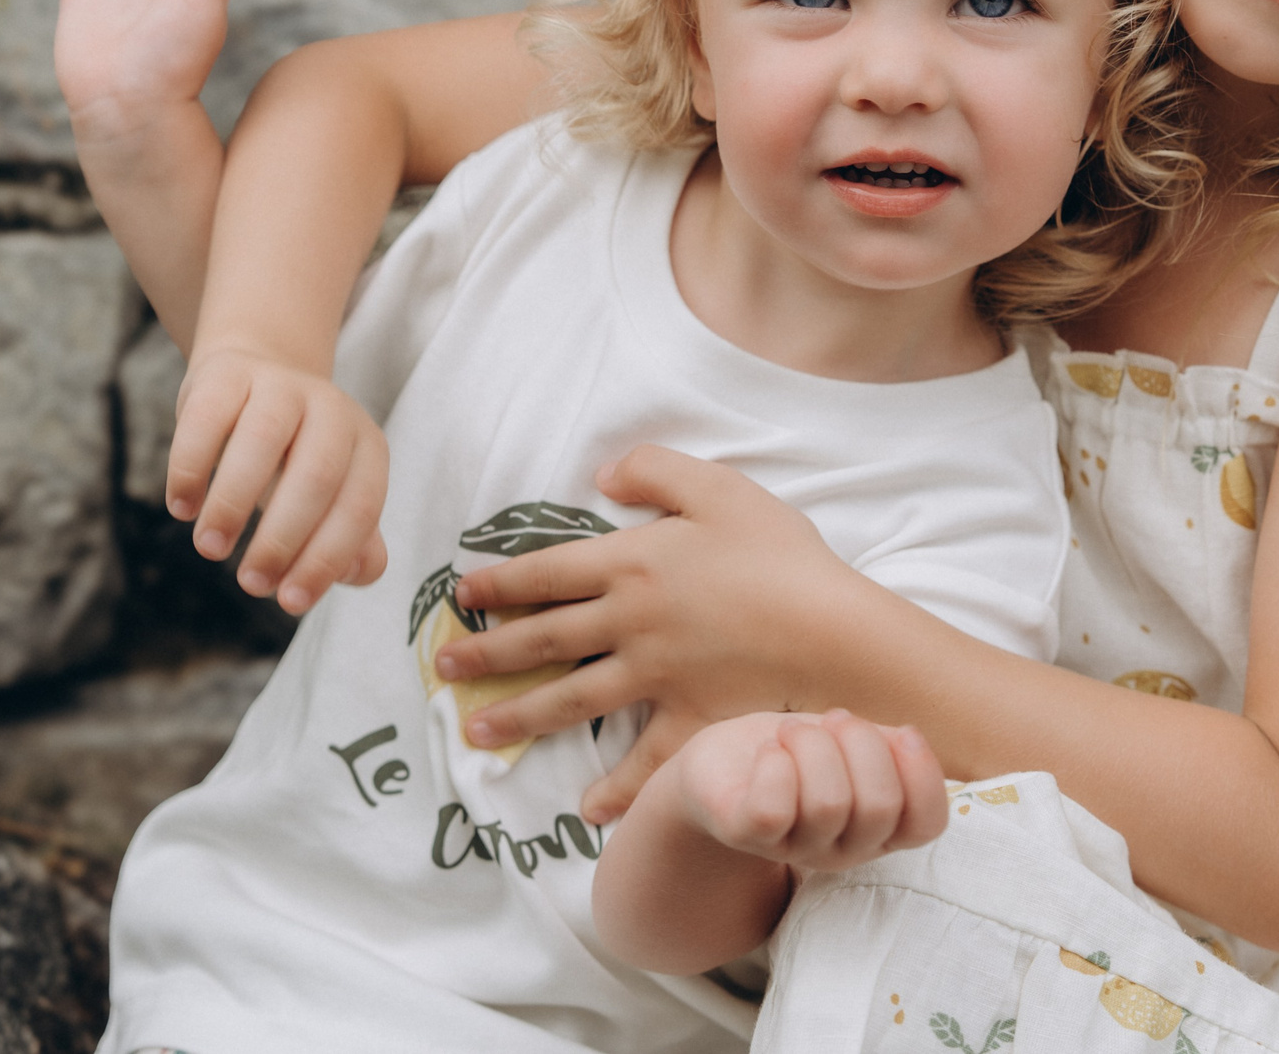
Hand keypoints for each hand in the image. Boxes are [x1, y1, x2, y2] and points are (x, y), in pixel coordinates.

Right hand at [167, 346, 389, 612]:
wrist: (257, 376)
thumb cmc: (295, 458)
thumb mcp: (332, 495)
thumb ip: (353, 540)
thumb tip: (357, 572)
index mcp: (366, 446)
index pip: (359, 507)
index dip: (326, 559)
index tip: (290, 602)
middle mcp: (332, 409)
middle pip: (317, 477)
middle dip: (282, 540)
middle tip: (250, 584)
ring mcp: (280, 385)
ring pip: (262, 442)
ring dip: (233, 504)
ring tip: (210, 549)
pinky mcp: (227, 374)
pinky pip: (206, 419)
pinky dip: (191, 468)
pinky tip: (182, 507)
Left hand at [430, 444, 894, 819]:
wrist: (832, 630)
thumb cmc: (780, 555)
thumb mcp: (719, 488)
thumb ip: (656, 470)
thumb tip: (602, 473)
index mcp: (632, 563)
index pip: (547, 573)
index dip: (500, 583)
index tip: (462, 594)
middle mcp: (630, 623)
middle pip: (543, 639)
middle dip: (487, 652)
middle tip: (446, 666)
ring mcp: (656, 678)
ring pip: (570, 699)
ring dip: (518, 717)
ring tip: (477, 732)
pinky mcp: (689, 723)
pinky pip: (642, 762)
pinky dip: (614, 789)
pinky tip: (588, 809)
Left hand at [665, 709, 946, 872]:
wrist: (721, 764)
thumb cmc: (798, 751)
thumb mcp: (853, 744)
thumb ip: (889, 748)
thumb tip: (908, 741)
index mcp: (879, 828)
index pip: (928, 823)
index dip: (923, 772)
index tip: (899, 733)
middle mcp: (842, 849)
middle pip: (879, 807)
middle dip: (860, 742)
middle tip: (833, 720)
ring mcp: (793, 847)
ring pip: (827, 804)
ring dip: (812, 743)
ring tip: (791, 733)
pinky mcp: (744, 834)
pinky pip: (772, 811)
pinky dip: (774, 765)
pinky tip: (769, 751)